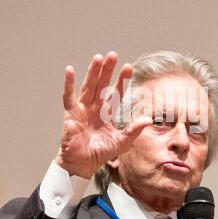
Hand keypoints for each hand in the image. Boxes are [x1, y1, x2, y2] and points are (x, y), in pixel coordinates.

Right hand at [55, 52, 151, 179]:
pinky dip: (69, 83)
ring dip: (93, 72)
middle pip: (102, 84)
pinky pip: (69, 96)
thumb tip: (148, 119)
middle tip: (113, 55)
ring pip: (89, 86)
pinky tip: (70, 70)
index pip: (115, 92)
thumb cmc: (100, 153)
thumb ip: (134, 130)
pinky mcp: (71, 113)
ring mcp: (82, 109)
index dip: (121, 80)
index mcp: (107, 112)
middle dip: (107, 70)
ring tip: (98, 58)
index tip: (128, 67)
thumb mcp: (121, 142)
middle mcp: (95, 107)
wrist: (83, 163)